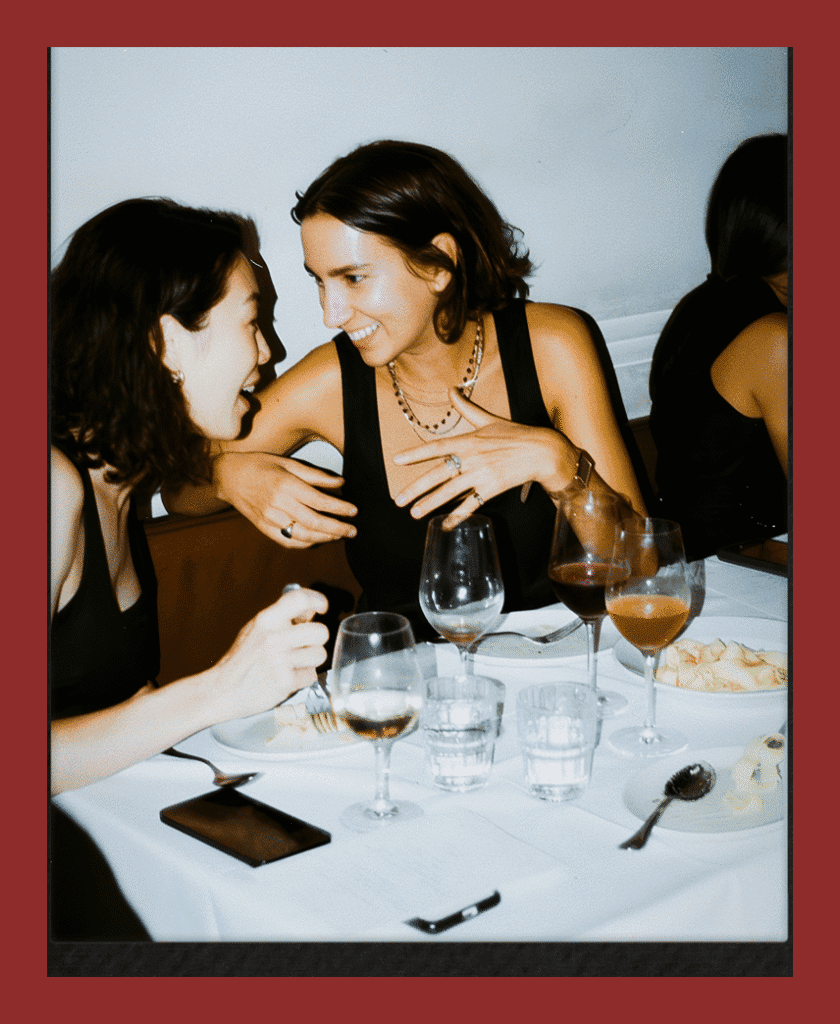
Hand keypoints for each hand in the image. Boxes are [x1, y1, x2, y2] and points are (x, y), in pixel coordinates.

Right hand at [204, 587, 329, 725]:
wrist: (222, 691)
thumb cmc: (242, 660)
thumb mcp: (257, 629)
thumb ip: (283, 618)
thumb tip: (311, 608)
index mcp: (266, 620)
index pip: (301, 599)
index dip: (318, 600)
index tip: (322, 607)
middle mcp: (274, 637)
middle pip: (321, 631)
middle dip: (316, 640)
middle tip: (304, 645)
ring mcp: (280, 660)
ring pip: (320, 654)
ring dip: (310, 660)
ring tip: (292, 663)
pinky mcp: (285, 682)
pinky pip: (311, 675)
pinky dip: (302, 678)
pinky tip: (287, 677)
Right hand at [216, 451, 356, 546]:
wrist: (228, 476)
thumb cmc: (260, 465)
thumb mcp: (288, 463)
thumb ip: (315, 475)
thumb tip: (340, 482)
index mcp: (286, 484)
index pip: (320, 500)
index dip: (339, 508)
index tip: (354, 511)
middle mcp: (278, 503)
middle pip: (314, 521)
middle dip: (337, 528)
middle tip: (353, 530)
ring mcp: (270, 518)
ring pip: (302, 535)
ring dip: (324, 538)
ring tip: (339, 536)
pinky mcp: (264, 528)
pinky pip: (288, 541)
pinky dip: (305, 543)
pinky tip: (317, 540)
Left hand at [393, 389, 577, 527]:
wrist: (542, 451)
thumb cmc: (515, 434)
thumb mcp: (488, 419)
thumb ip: (466, 407)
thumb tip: (450, 389)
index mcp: (468, 440)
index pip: (436, 447)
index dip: (415, 453)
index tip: (397, 460)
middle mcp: (472, 458)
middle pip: (438, 474)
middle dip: (416, 488)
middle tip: (398, 500)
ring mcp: (482, 474)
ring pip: (451, 491)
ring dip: (431, 503)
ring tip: (414, 513)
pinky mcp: (492, 488)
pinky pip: (471, 504)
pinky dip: (458, 515)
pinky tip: (444, 525)